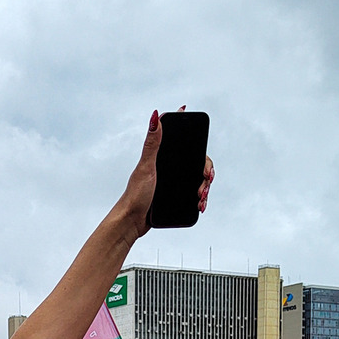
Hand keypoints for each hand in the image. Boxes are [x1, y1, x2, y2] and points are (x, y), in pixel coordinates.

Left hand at [121, 106, 214, 237]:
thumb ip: (152, 143)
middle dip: (206, 172)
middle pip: (196, 164)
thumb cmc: (134, 195)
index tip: (204, 160)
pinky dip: (199, 199)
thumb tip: (155, 116)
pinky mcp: (173, 196)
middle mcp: (168, 168)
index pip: (185, 144)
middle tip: (206, 180)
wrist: (131, 222)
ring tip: (201, 197)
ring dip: (204, 187)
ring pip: (197, 180)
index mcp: (161, 157)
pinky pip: (192, 194)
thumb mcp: (146, 167)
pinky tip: (200, 204)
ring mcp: (171, 183)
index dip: (199, 148)